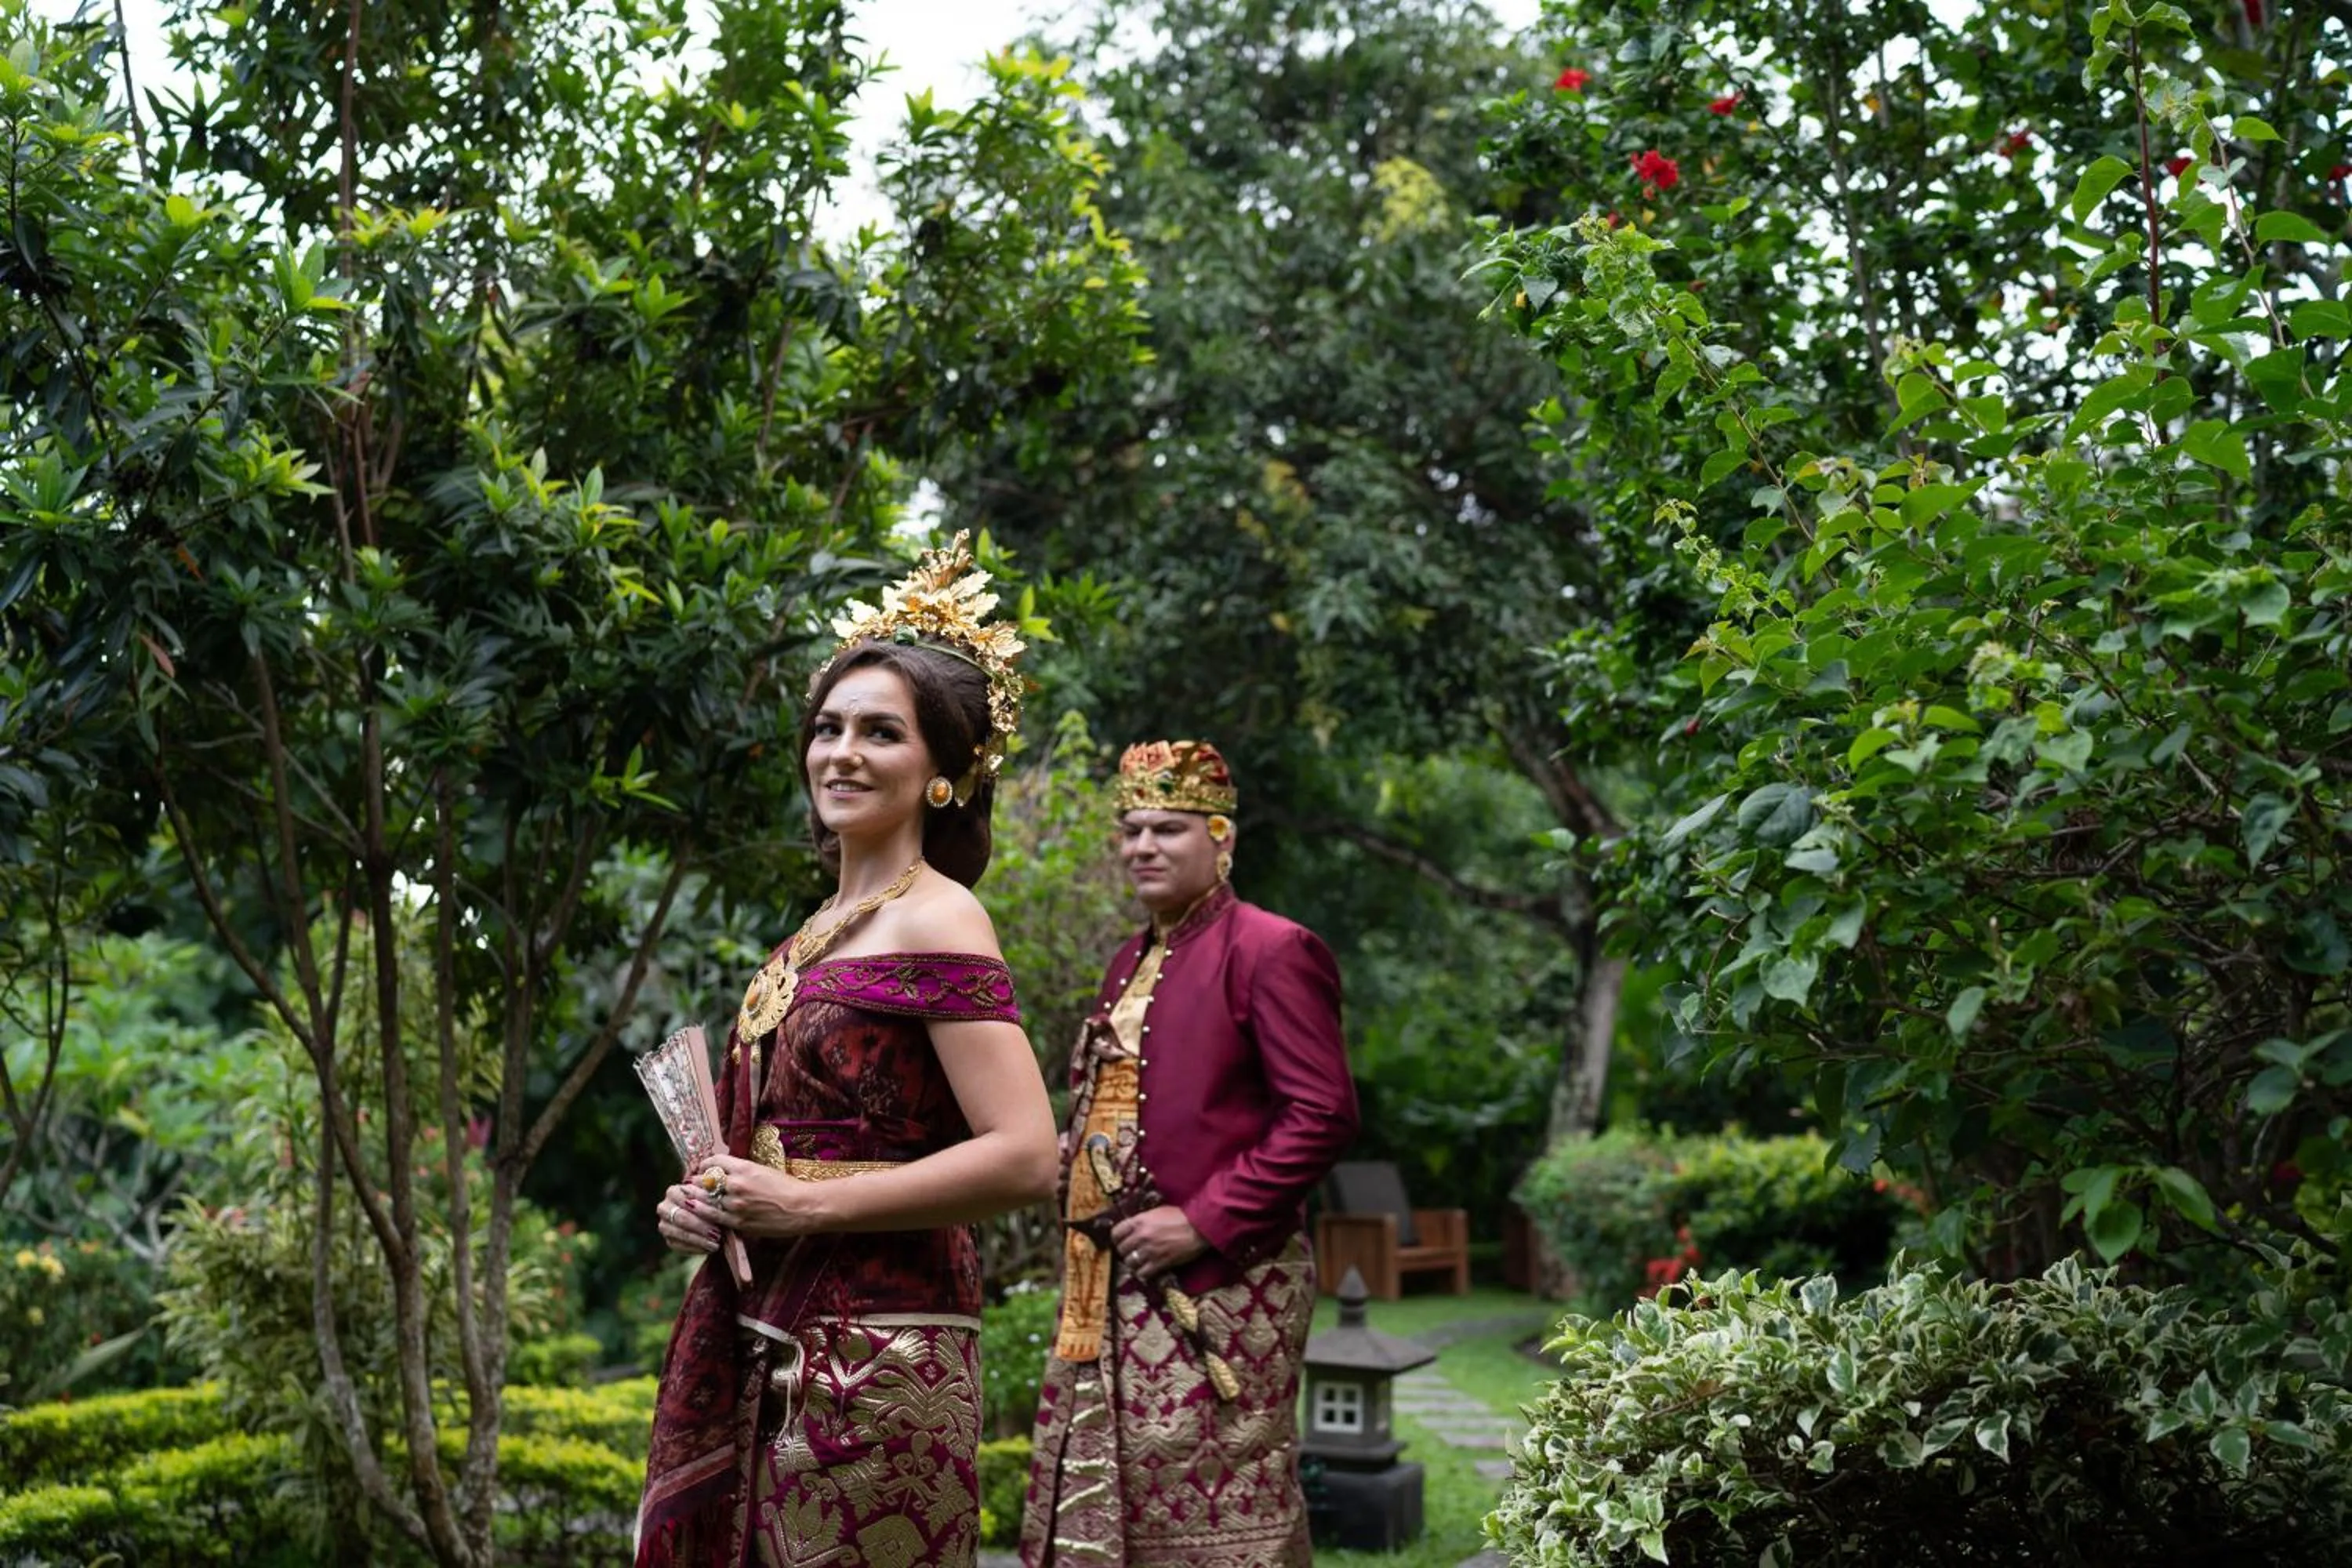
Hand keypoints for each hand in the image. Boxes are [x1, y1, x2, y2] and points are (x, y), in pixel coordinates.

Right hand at [655, 1182, 722, 1256]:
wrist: (705, 1216)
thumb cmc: (710, 1202)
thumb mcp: (712, 1195)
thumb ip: (712, 1196)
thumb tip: (717, 1203)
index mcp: (673, 1191)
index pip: (687, 1198)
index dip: (704, 1205)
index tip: (719, 1211)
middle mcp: (664, 1208)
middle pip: (682, 1218)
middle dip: (701, 1226)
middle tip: (717, 1233)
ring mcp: (664, 1225)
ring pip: (681, 1234)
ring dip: (700, 1240)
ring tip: (716, 1244)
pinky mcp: (669, 1240)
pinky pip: (681, 1247)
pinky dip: (696, 1248)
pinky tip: (709, 1249)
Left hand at [694, 1153, 828, 1239]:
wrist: (803, 1207)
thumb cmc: (788, 1187)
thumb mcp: (764, 1171)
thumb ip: (742, 1171)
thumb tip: (724, 1173)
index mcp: (744, 1167)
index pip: (714, 1161)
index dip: (705, 1164)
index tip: (702, 1168)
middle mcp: (736, 1184)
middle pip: (705, 1181)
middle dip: (696, 1182)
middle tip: (690, 1184)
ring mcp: (736, 1205)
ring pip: (705, 1200)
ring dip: (695, 1199)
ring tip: (690, 1198)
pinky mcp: (738, 1222)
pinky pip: (713, 1217)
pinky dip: (704, 1214)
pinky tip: (699, 1213)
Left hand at [1110, 1205, 1206, 1279]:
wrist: (1199, 1227)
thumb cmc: (1180, 1216)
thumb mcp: (1157, 1212)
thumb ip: (1142, 1220)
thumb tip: (1132, 1229)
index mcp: (1139, 1221)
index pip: (1115, 1233)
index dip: (1117, 1239)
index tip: (1122, 1241)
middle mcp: (1141, 1236)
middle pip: (1121, 1250)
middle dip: (1126, 1252)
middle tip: (1133, 1252)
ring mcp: (1149, 1251)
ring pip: (1130, 1263)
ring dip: (1134, 1263)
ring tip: (1140, 1262)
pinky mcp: (1159, 1263)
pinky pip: (1142, 1273)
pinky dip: (1143, 1273)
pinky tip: (1148, 1270)